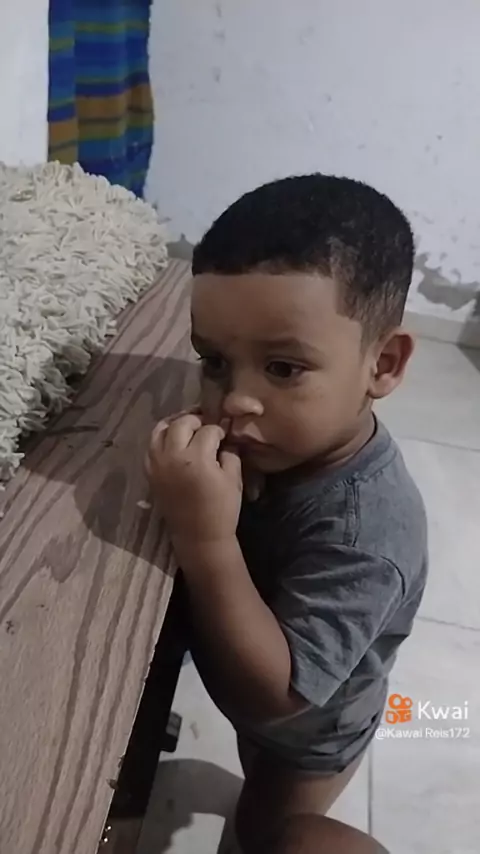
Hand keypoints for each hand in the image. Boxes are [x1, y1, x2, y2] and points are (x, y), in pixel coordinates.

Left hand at [146, 413, 242, 545]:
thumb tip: (224, 438)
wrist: (198, 536)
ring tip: (188, 428)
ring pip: (161, 429)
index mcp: (197, 458)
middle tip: (207, 426)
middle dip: (196, 420)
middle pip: (181, 423)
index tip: (224, 435)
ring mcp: (157, 463)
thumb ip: (230, 452)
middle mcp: (172, 456)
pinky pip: (151, 445)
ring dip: (176, 424)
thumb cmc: (222, 509)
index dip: (219, 430)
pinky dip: (162, 438)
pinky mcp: (149, 472)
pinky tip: (174, 442)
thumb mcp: (234, 478)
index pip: (208, 430)